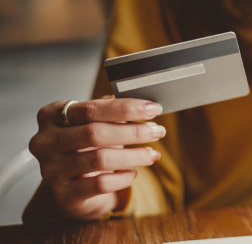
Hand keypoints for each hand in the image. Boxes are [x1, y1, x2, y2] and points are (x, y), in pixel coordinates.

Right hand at [29, 97, 164, 219]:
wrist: (75, 185)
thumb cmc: (88, 146)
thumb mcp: (96, 123)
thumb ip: (114, 111)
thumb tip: (146, 105)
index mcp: (52, 115)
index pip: (91, 108)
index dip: (126, 108)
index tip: (153, 109)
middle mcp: (45, 141)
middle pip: (94, 133)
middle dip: (133, 131)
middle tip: (157, 131)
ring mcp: (51, 170)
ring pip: (100, 159)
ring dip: (134, 155)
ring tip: (152, 154)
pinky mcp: (65, 194)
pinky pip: (101, 184)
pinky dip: (123, 177)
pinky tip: (133, 173)